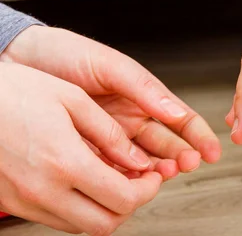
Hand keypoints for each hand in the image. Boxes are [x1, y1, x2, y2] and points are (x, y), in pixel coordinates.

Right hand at [0, 62, 161, 233]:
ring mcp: (26, 202)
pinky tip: (86, 183)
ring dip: (106, 209)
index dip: (148, 190)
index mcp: (65, 162)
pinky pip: (57, 219)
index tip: (154, 175)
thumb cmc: (13, 92)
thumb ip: (110, 133)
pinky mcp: (13, 203)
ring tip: (115, 180)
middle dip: (132, 204)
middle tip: (140, 182)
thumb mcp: (71, 99)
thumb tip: (138, 159)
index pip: (123, 198)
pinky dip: (80, 208)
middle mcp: (45, 191)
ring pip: (81, 227)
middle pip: (105, 223)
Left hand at [1, 26, 221, 173]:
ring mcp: (110, 137)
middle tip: (186, 165)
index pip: (180, 120)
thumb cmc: (66, 54)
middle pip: (165, 146)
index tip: (212, 152)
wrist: (19, 61)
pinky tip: (128, 180)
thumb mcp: (109, 65)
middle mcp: (131, 120)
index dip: (199, 136)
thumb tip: (175, 111)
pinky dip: (121, 177)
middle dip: (180, 157)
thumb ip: (143, 88)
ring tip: (160, 174)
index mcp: (144, 97)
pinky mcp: (86, 150)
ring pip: (140, 162)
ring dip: (154, 170)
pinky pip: (108, 169)